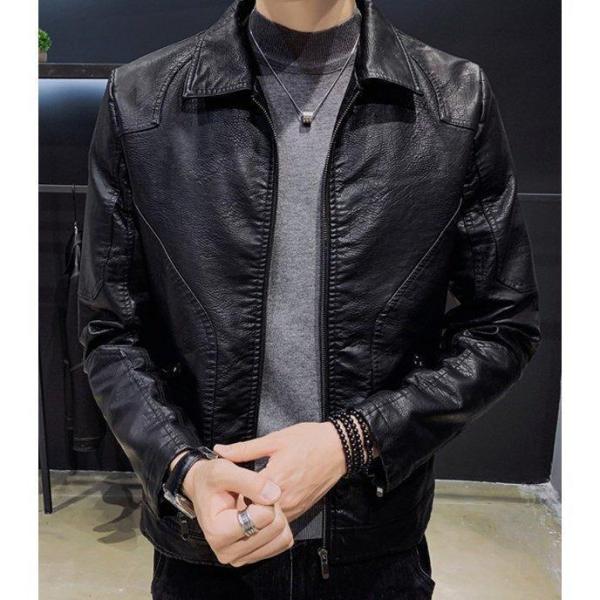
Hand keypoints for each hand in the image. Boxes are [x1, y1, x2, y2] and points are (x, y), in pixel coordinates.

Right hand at [178, 455, 293, 565]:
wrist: (202, 490)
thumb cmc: (210, 479)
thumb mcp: (223, 471)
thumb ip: (251, 481)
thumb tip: (275, 495)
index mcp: (218, 534)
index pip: (266, 515)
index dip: (264, 494)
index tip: (249, 488)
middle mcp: (228, 553)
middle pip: (276, 528)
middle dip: (271, 506)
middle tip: (254, 496)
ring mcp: (241, 558)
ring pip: (282, 538)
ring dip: (276, 517)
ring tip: (257, 505)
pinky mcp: (253, 557)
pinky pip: (282, 543)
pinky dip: (277, 527)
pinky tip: (260, 516)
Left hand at [214, 422, 345, 522]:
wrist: (339, 448)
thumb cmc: (308, 440)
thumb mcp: (274, 439)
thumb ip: (244, 449)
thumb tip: (219, 450)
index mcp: (273, 480)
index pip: (241, 497)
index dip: (229, 494)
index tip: (222, 487)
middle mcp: (283, 500)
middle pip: (252, 513)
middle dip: (240, 505)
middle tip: (231, 493)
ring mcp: (294, 508)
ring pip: (265, 519)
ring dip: (255, 510)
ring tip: (246, 496)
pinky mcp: (301, 511)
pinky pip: (279, 518)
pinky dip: (269, 512)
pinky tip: (264, 499)